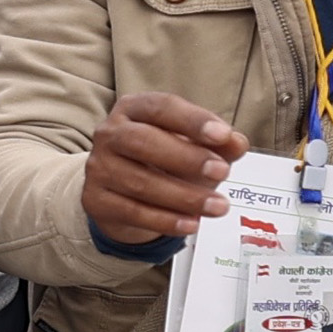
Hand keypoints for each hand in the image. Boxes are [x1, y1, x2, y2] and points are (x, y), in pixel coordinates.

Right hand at [82, 90, 242, 249]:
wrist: (125, 194)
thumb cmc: (164, 162)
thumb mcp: (196, 147)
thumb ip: (219, 144)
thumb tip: (236, 143)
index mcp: (134, 110)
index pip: (161, 107)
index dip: (192, 120)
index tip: (223, 135)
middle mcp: (109, 134)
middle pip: (141, 141)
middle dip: (186, 158)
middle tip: (222, 172)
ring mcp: (98, 167)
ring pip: (139, 182)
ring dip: (183, 196)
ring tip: (218, 206)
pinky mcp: (95, 200)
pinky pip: (131, 211)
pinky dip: (165, 220)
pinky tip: (191, 224)